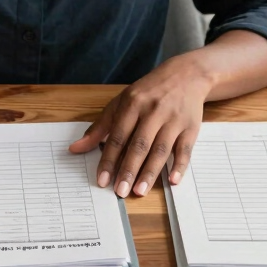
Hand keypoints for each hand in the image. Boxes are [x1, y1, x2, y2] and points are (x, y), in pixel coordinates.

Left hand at [69, 56, 211, 197]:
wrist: (186, 75)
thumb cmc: (148, 92)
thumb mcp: (121, 102)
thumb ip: (100, 127)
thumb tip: (75, 148)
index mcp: (132, 104)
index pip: (118, 136)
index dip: (109, 159)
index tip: (102, 180)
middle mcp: (153, 111)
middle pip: (139, 144)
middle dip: (129, 169)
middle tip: (120, 191)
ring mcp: (173, 119)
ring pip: (160, 149)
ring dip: (150, 172)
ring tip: (139, 191)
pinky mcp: (191, 127)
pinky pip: (185, 149)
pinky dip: (180, 165)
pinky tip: (172, 180)